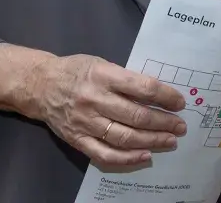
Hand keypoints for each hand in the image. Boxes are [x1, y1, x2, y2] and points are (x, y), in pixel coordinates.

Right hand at [26, 53, 187, 167]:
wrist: (40, 86)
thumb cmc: (76, 71)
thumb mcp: (102, 63)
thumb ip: (126, 78)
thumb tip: (157, 94)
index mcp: (104, 75)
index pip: (142, 88)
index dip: (165, 97)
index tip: (180, 103)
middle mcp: (95, 100)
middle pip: (137, 115)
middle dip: (164, 122)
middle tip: (180, 126)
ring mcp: (86, 122)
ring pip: (125, 137)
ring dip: (152, 140)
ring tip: (170, 141)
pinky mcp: (78, 140)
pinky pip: (105, 154)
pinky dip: (128, 158)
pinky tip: (145, 155)